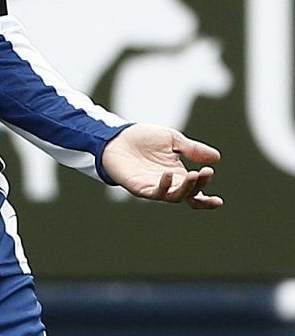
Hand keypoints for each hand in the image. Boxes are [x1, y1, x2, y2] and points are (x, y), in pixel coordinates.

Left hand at [101, 125, 222, 208]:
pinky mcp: (138, 187)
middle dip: (199, 186)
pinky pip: (153, 192)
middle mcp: (167, 184)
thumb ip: (193, 149)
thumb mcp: (173, 140)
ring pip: (174, 196)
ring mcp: (153, 186)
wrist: (116, 136)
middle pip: (188, 195)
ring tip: (193, 174)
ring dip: (186, 188)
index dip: (207, 198)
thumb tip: (217, 158)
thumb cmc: (143, 138)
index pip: (196, 192)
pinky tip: (168, 174)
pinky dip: (163, 186)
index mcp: (178, 175)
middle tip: (205, 172)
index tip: (218, 196)